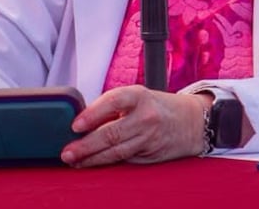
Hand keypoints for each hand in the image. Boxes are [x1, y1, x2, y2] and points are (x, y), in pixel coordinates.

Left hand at [59, 85, 209, 166]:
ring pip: (116, 152)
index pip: (111, 102)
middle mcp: (145, 117)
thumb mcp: (137, 97)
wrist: (191, 121)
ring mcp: (149, 138)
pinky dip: (106, 162)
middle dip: (86, 145)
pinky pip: (124, 159)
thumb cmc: (156, 106)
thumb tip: (80, 120)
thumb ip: (112, 107)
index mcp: (139, 96)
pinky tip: (92, 163)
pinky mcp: (150, 154)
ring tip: (75, 161)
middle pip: (111, 133)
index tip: (75, 126)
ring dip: (92, 158)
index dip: (92, 114)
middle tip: (67, 152)